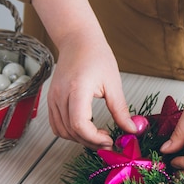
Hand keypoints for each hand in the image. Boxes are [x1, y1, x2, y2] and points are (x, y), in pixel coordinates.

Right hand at [47, 32, 136, 149]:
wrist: (77, 41)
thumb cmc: (96, 56)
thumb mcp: (113, 83)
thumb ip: (121, 110)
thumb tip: (132, 130)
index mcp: (77, 89)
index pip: (79, 124)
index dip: (94, 138)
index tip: (110, 139)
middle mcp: (61, 95)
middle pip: (71, 131)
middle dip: (91, 142)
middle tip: (109, 142)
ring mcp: (53, 98)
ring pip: (62, 132)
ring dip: (80, 139)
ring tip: (98, 137)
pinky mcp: (51, 100)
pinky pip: (57, 125)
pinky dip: (70, 133)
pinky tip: (85, 130)